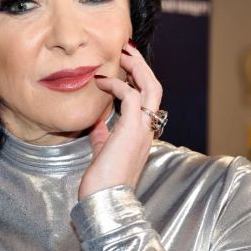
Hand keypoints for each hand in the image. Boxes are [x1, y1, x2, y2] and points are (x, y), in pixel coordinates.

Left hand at [78, 41, 162, 199]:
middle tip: (125, 50)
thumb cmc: (102, 181)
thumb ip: (102, 135)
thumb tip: (95, 122)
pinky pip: (132, 97)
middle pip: (154, 87)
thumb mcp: (103, 151)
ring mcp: (142, 130)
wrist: (104, 201)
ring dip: (136, 67)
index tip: (123, 65)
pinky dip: (118, 85)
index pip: (148, 99)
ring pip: (151, 87)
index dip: (137, 79)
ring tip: (121, 53)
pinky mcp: (131, 131)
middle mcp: (147, 130)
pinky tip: (102, 82)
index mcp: (142, 134)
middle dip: (141, 65)